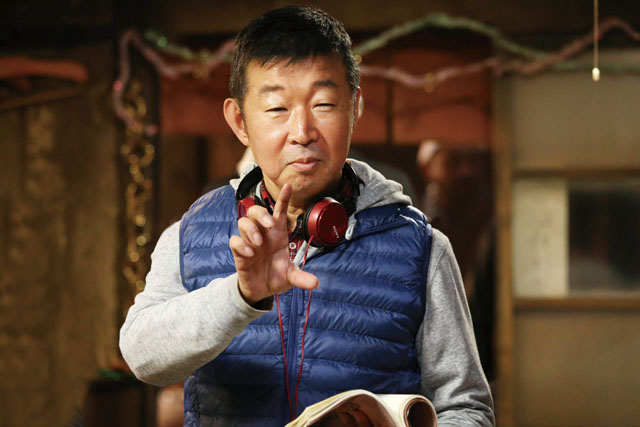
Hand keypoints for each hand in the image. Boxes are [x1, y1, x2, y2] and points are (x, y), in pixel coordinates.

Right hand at [229, 184, 318, 304]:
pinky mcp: (239, 252)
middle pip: (256, 211)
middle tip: (269, 225)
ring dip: (251, 229)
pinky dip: (241, 244)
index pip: (279, 212)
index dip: (283, 199)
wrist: (261, 290)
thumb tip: (315, 284)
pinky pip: (235, 240)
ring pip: (243, 222)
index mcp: (278, 235)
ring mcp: (250, 242)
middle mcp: (263, 234)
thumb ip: (302, 278)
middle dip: (261, 214)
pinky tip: (250, 253)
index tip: (288, 186)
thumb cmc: (276, 276)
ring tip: (258, 243)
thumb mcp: (291, 277)